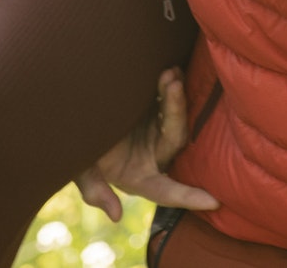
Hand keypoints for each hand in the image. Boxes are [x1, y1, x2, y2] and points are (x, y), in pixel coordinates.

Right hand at [72, 68, 220, 221]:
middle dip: (176, 111)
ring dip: (175, 97)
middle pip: (174, 138)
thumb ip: (94, 191)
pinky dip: (170, 87)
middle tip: (172, 84)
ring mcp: (156, 132)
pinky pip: (170, 101)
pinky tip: (171, 70)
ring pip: (175, 118)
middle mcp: (153, 156)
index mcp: (139, 178)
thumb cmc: (75, 150)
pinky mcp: (156, 111)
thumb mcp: (80, 170)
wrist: (72, 114)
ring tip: (170, 73)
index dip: (188, 197)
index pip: (166, 191)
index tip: (214, 202)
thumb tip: (116, 216)